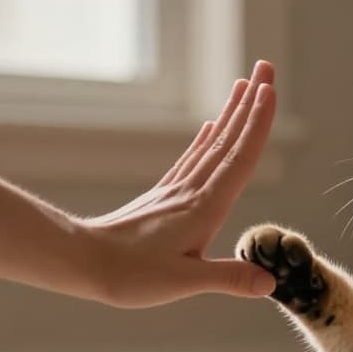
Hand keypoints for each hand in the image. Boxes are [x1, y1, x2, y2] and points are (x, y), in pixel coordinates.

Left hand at [78, 61, 278, 306]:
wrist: (82, 262)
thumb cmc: (130, 276)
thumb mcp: (184, 282)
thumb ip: (228, 278)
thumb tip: (270, 284)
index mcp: (204, 208)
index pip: (239, 160)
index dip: (257, 126)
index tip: (269, 92)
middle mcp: (192, 192)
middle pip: (228, 141)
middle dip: (250, 104)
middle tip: (265, 67)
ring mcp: (176, 192)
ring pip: (212, 145)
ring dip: (231, 114)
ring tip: (244, 86)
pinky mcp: (164, 198)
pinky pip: (192, 160)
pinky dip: (207, 140)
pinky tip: (211, 127)